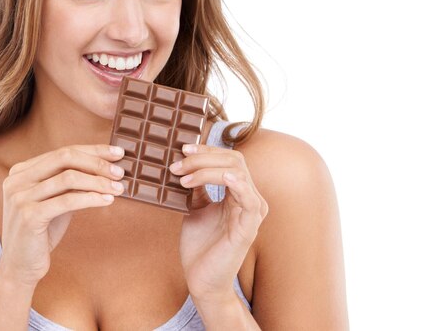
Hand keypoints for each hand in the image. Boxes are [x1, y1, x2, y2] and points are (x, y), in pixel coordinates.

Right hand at [0, 144, 124, 286]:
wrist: (19, 268)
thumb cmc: (41, 233)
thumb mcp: (55, 201)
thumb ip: (70, 182)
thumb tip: (106, 166)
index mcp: (21, 171)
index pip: (62, 151)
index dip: (93, 150)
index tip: (117, 153)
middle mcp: (17, 180)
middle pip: (64, 158)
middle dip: (97, 162)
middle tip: (120, 171)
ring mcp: (20, 197)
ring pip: (69, 178)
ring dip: (98, 181)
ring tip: (119, 188)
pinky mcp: (29, 216)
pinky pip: (67, 200)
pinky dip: (91, 198)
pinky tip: (107, 201)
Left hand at [174, 144, 267, 300]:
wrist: (200, 279)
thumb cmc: (200, 245)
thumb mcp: (195, 207)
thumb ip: (197, 186)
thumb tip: (186, 163)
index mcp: (238, 192)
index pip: (228, 158)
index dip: (206, 150)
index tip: (182, 149)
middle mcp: (249, 198)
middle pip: (233, 159)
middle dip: (203, 157)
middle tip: (177, 164)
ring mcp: (251, 212)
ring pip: (236, 172)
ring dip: (207, 169)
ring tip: (183, 177)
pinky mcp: (249, 227)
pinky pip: (249, 198)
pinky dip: (235, 182)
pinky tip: (221, 178)